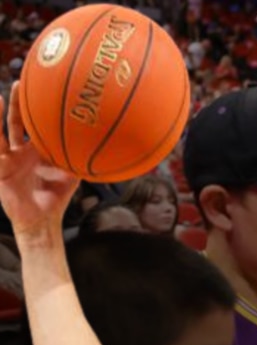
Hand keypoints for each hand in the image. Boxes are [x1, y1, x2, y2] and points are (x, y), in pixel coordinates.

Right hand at [0, 86, 79, 239]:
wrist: (42, 218)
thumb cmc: (57, 195)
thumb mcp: (73, 173)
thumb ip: (83, 158)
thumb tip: (113, 144)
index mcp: (37, 147)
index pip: (35, 121)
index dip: (36, 104)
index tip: (42, 84)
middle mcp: (21, 149)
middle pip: (17, 120)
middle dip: (17, 102)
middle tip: (21, 82)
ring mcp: (8, 158)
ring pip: (1, 133)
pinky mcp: (0, 170)